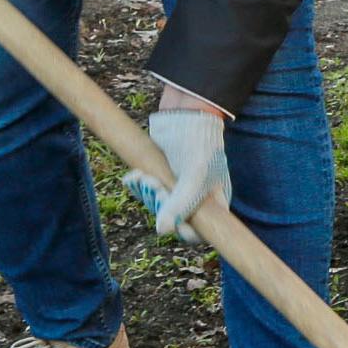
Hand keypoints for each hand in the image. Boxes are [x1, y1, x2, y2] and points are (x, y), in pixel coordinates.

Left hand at [123, 108, 229, 240]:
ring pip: (155, 205)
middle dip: (158, 205)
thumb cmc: (199, 146)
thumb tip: (161, 231)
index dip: (182, 231)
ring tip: (143, 176)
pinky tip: (134, 176)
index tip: (171, 221)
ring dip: (145, 193)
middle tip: (154, 185)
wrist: (186, 115)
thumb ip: (180, 204)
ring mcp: (176, 188)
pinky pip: (145, 191)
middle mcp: (195, 199)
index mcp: (213, 204)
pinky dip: (137, 185)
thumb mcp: (194, 177)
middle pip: (171, 220)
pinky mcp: (161, 176)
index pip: (197, 233)